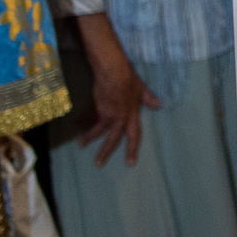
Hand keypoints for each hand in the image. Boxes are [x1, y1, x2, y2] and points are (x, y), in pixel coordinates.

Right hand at [76, 16, 159, 166]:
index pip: (134, 136)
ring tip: (81, 147)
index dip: (132, 149)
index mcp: (132, 115)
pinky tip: (77, 132)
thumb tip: (159, 105)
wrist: (113, 71)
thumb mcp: (141, 89)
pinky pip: (91, 122)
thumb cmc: (128, 78)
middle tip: (99, 165)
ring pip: (99, 132)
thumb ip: (148, 99)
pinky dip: (84, 127)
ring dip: (89, 140)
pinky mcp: (98, 109)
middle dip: (106, 152)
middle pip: (113, 139)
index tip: (130, 163)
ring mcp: (108, 115)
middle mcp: (120, 118)